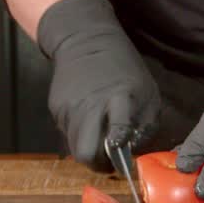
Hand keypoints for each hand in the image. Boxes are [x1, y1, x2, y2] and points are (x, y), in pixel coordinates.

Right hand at [38, 0, 160, 171]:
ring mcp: (68, 108)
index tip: (123, 160)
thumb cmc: (123, 68)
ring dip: (89, 149)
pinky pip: (67, 133)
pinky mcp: (55, 109)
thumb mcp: (147, 91)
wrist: (84, 39)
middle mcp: (89, 105)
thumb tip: (132, 152)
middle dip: (98, 164)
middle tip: (110, 160)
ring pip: (75, 147)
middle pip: (86, 153)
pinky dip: (80, 133)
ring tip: (101, 137)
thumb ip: (145, 125)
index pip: (117, 131)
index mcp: (119, 98)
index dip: (119, 151)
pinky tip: (88, 118)